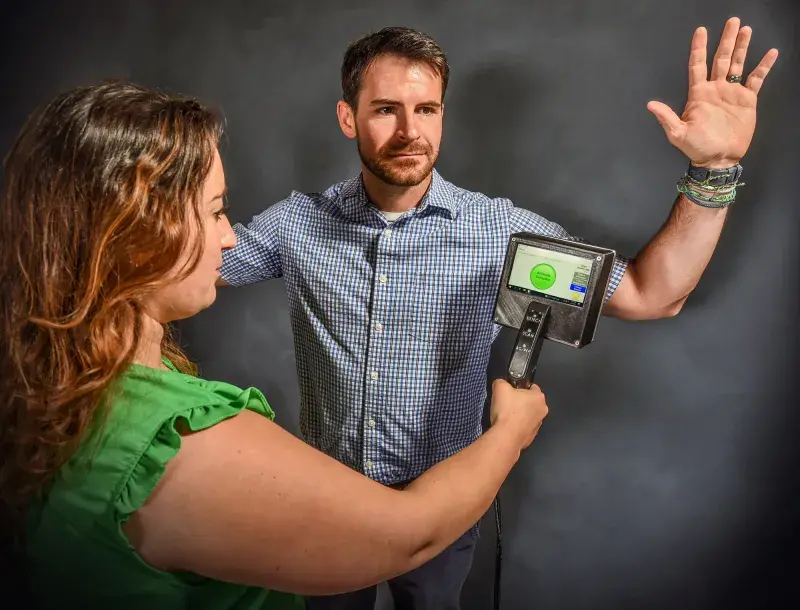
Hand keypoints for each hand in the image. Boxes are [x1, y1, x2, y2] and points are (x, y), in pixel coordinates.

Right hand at [489, 379, 548, 450]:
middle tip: (507, 402)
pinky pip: (524, 427)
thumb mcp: (500, 387)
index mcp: (538, 397)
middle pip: (530, 402)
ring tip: (506, 416)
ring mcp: (538, 425)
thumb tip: (500, 383)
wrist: (506, 437)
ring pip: (528, 415)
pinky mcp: (531, 436)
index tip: (511, 391)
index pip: (532, 387)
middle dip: (520, 401)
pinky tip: (507, 426)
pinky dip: (517, 426)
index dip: (520, 387)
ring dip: (519, 415)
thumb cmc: (506, 411)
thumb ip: (501, 382)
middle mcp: (542, 411)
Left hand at [647, 17, 778, 168]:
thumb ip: (666, 117)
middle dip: (725, 40)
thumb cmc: (697, 148)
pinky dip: (763, 66)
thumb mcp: (678, 134)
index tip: (701, 31)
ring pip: (736, 64)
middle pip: (720, 59)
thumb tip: (650, 104)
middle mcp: (714, 89)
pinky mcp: (747, 100)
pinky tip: (770, 53)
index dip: (699, 48)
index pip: (698, 65)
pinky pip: (756, 79)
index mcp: (698, 94)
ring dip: (741, 47)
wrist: (718, 159)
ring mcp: (731, 93)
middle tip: (732, 21)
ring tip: (746, 29)